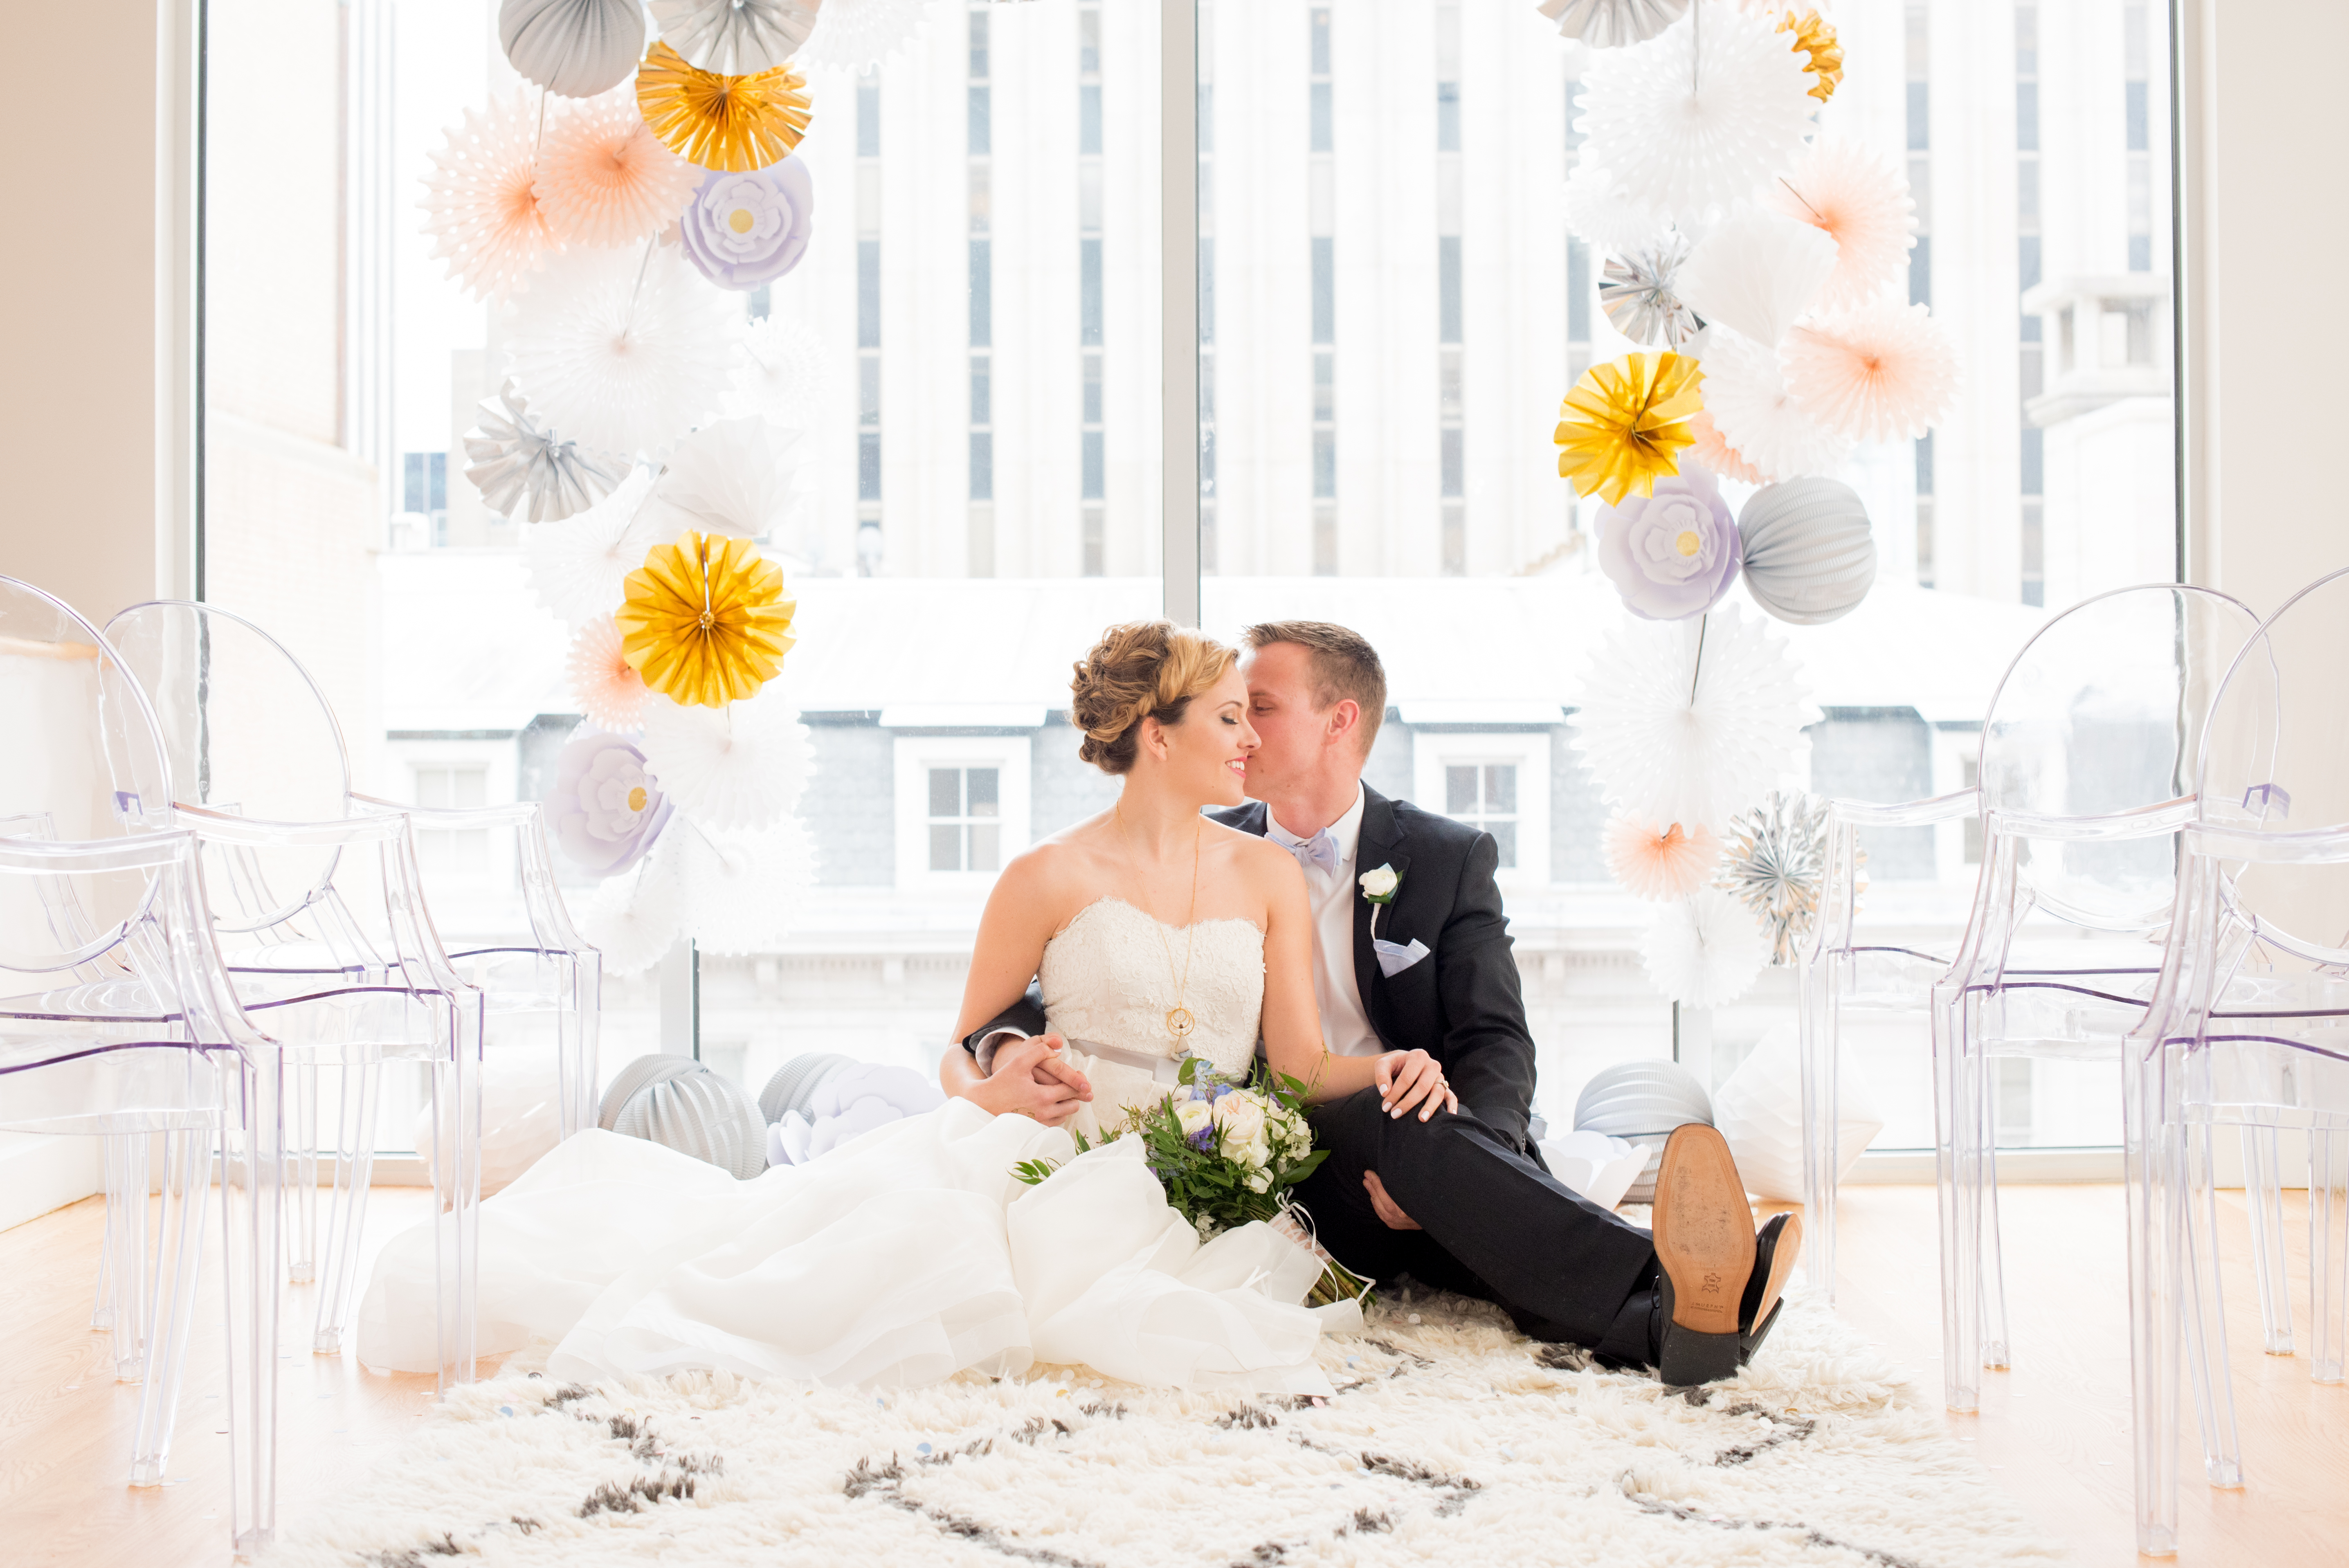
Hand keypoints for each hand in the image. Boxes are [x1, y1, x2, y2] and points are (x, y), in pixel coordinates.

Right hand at [976, 1033, 1091, 1126]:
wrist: (984, 1104)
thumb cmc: (1001, 1082)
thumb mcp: (1019, 1062)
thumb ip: (1039, 1051)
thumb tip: (1058, 1048)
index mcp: (1042, 1096)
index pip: (1071, 1090)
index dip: (1079, 1082)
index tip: (1081, 1077)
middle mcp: (1044, 1113)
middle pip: (1072, 1105)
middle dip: (1076, 1094)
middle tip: (1076, 1085)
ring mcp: (1040, 1123)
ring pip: (1065, 1115)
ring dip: (1067, 1104)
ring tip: (1063, 1092)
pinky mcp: (1035, 1129)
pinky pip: (1055, 1123)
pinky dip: (1058, 1113)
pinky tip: (1053, 1103)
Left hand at [1363, 1170, 1421, 1230]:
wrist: (1428, 1223)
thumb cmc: (1424, 1204)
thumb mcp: (1417, 1194)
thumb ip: (1404, 1187)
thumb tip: (1390, 1175)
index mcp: (1407, 1207)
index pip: (1388, 1193)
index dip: (1377, 1183)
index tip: (1370, 1173)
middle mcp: (1400, 1215)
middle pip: (1382, 1200)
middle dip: (1373, 1187)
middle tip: (1366, 1176)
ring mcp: (1394, 1222)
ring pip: (1379, 1207)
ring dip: (1372, 1194)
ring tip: (1366, 1183)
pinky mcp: (1391, 1225)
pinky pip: (1380, 1213)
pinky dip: (1375, 1203)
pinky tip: (1372, 1195)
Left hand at [1374, 1049, 1457, 1121]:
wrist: (1405, 1063)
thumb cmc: (1393, 1065)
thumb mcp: (1383, 1065)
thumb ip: (1381, 1076)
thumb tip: (1385, 1093)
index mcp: (1418, 1056)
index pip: (1407, 1078)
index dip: (1395, 1094)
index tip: (1385, 1107)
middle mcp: (1432, 1065)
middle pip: (1422, 1086)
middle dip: (1408, 1102)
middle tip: (1395, 1114)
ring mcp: (1440, 1076)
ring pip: (1438, 1092)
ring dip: (1430, 1107)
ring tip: (1421, 1119)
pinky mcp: (1444, 1086)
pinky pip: (1451, 1095)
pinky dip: (1452, 1105)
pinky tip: (1450, 1115)